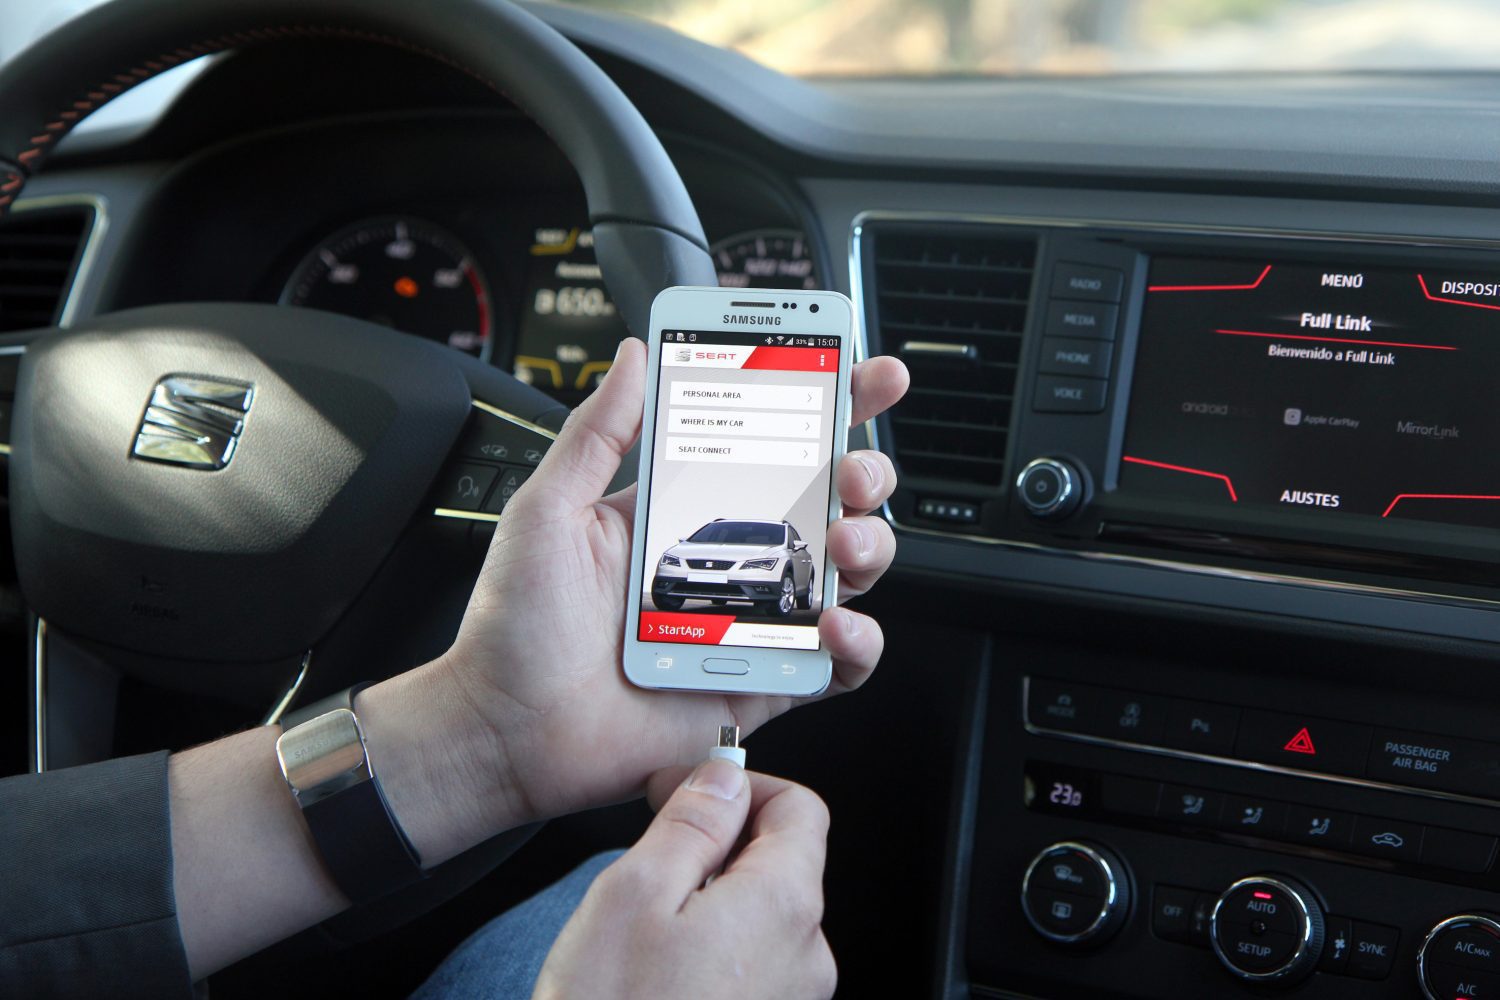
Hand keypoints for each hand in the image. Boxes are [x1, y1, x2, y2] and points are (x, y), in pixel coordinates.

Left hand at [442, 337, 907, 826]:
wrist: (509, 731)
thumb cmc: (517, 627)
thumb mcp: (550, 510)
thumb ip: (597, 432)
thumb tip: (632, 355)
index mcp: (685, 511)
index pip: (770, 444)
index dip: (828, 404)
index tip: (863, 371)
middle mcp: (730, 562)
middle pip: (829, 502)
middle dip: (864, 471)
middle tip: (853, 468)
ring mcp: (754, 621)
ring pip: (849, 574)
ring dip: (869, 545)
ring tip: (844, 541)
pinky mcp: (765, 682)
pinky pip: (839, 663)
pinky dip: (859, 640)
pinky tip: (835, 621)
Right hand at [533, 759, 835, 999]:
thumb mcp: (634, 894)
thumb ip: (692, 823)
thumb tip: (725, 776)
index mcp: (784, 907)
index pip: (800, 809)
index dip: (742, 786)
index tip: (687, 791)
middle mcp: (805, 958)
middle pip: (782, 865)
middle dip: (719, 848)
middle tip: (650, 862)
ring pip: (761, 919)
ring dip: (710, 903)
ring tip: (645, 930)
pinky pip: (750, 969)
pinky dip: (709, 952)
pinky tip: (656, 975)